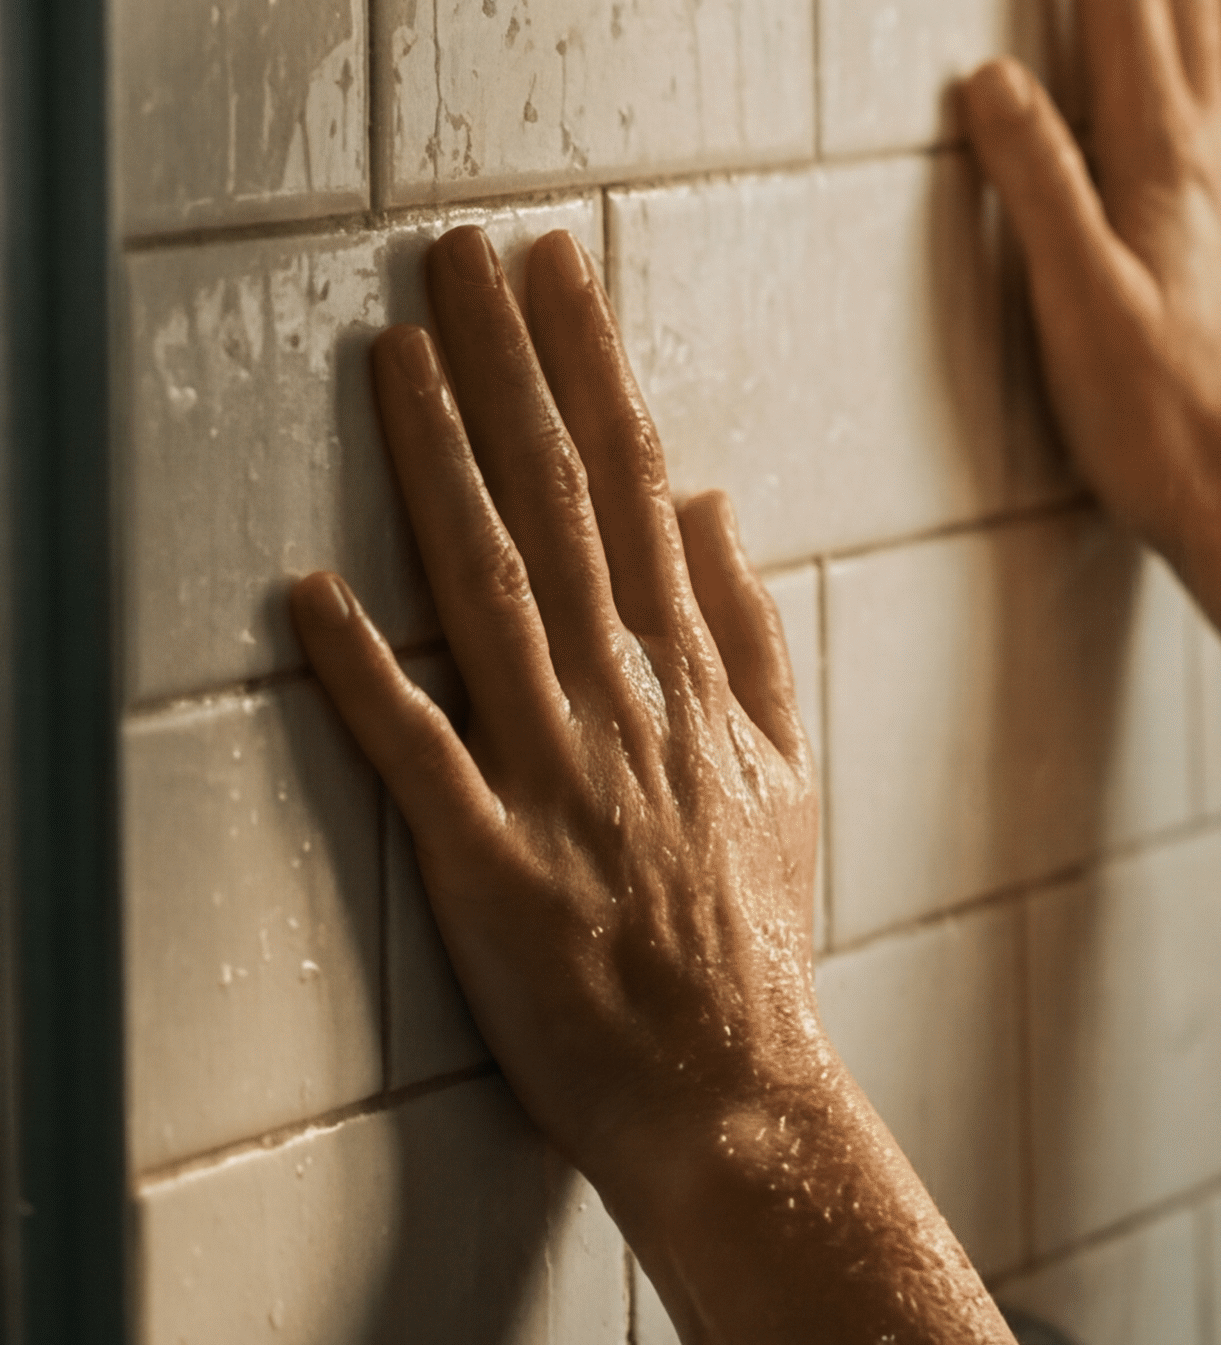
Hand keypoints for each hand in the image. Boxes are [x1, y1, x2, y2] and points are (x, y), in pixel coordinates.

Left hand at [293, 231, 827, 1217]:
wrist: (734, 1092)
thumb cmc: (750, 940)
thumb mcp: (785, 767)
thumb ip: (748, 630)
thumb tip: (714, 502)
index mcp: (686, 672)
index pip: (632, 480)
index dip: (586, 364)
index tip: (552, 269)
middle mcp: (622, 699)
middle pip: (558, 499)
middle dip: (506, 364)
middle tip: (462, 252)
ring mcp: (554, 774)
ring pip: (490, 586)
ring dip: (438, 463)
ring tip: (395, 354)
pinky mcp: (486, 861)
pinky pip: (414, 748)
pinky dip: (364, 669)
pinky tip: (310, 591)